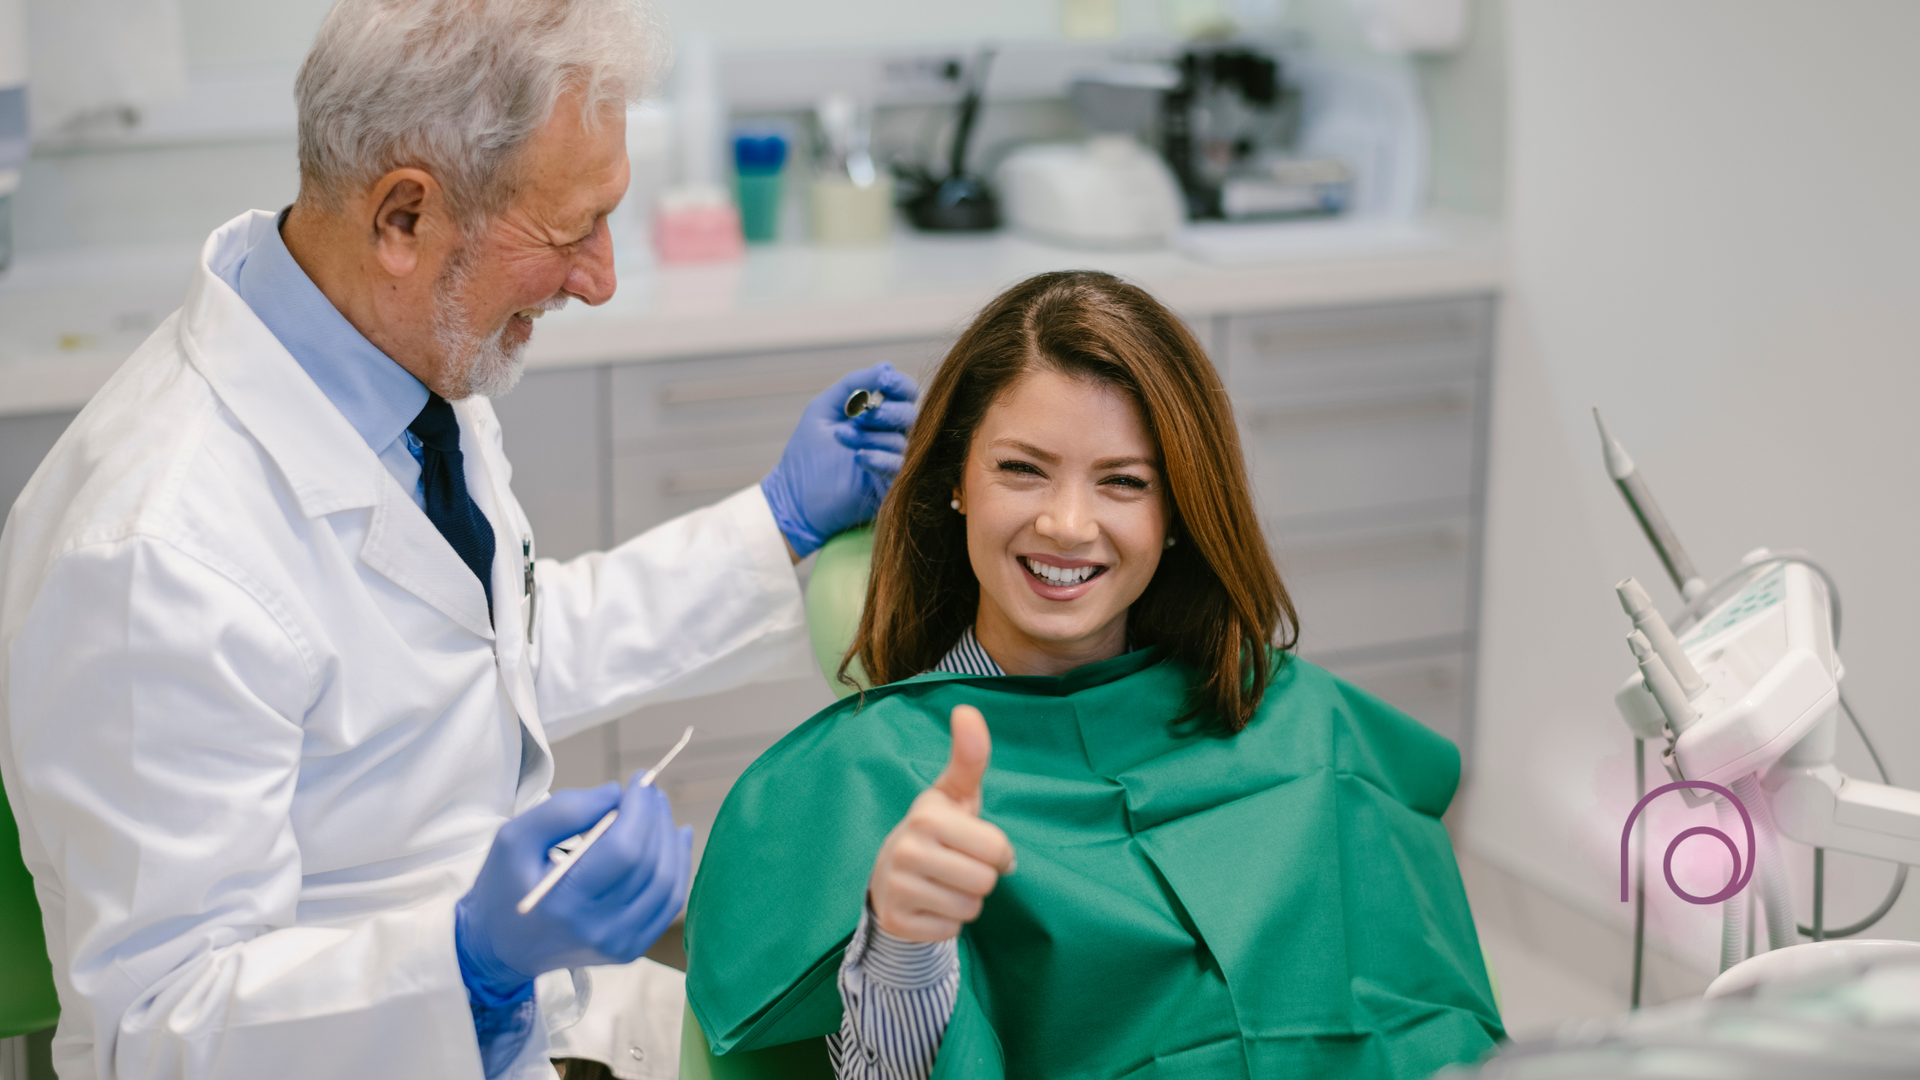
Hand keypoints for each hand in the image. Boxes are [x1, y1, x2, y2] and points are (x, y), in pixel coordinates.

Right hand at [455, 775, 692, 997]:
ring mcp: (618, 945)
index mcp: (563, 903)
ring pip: (667, 883)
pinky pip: (669, 904)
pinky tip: (677, 838)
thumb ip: (564, 810)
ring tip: (658, 810)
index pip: (623, 851)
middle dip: (655, 818)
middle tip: (648, 791)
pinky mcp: (630, 950)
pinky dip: (678, 867)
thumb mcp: (514, 838)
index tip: (638, 781)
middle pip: (650, 865)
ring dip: (670, 839)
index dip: (639, 810)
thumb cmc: (505, 885)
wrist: (501, 947)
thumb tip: (616, 794)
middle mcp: (596, 930)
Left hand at [761, 363, 919, 557]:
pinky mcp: (889, 489)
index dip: (900, 385)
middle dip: (885, 412)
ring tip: (841, 438)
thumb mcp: (825, 409)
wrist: (793, 496)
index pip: (905, 396)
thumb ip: (854, 385)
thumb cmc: (806, 453)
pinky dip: (880, 459)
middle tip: (859, 415)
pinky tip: (858, 457)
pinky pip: (898, 468)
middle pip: (910, 416)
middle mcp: (890, 438)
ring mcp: (891, 463)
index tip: (883, 382)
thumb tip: (886, 367)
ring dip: (870, 436)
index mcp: (878, 417)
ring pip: (901, 441)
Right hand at [867, 705, 1015, 942]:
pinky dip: (947, 923)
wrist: (890, 875)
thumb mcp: (955, 793)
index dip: (998, 852)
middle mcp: (906, 849)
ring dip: (965, 901)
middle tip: (958, 866)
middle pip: (985, 882)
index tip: (977, 845)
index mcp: (926, 815)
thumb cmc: (938, 829)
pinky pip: (950, 931)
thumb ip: (969, 756)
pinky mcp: (897, 920)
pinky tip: (929, 905)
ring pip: (969, 909)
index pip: (997, 850)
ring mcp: (897, 887)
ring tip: (943, 884)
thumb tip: (967, 709)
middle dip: (981, 878)